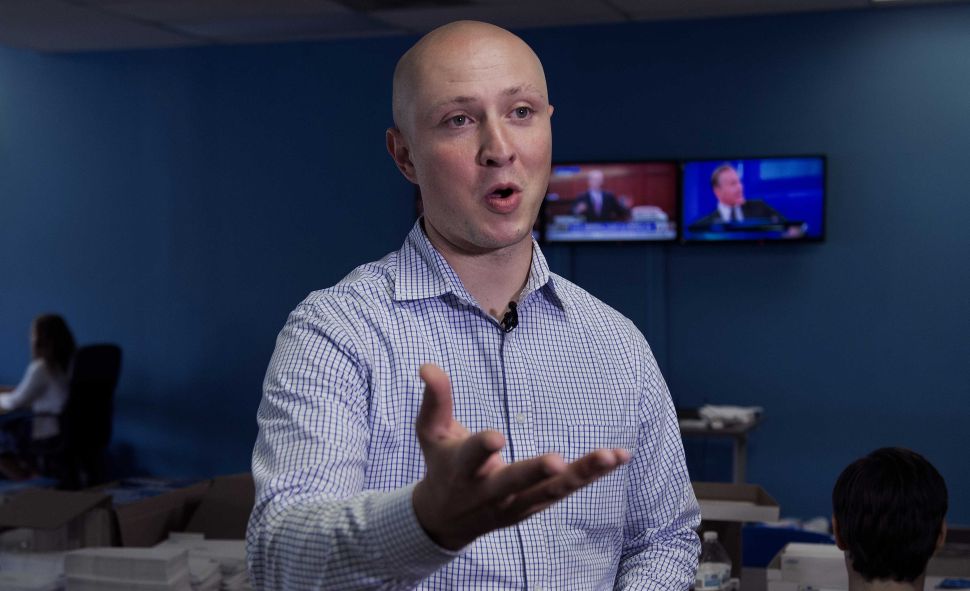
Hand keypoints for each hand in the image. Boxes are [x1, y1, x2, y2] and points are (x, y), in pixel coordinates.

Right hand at [411, 364, 629, 549]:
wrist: (445, 519)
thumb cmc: (441, 464)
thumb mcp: (431, 433)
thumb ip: (435, 399)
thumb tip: (427, 365)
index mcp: (463, 469)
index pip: (472, 456)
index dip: (483, 447)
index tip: (495, 438)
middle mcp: (490, 490)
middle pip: (516, 481)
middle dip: (536, 472)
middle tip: (558, 462)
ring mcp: (516, 503)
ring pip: (551, 491)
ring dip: (583, 475)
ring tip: (611, 455)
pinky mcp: (535, 506)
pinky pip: (567, 491)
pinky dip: (593, 475)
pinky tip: (620, 457)